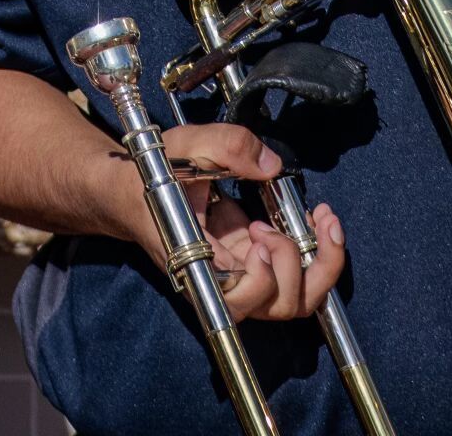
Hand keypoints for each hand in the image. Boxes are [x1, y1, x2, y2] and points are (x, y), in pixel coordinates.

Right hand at [121, 124, 346, 324]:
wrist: (130, 190)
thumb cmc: (150, 174)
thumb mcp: (185, 144)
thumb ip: (227, 146)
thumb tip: (271, 165)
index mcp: (196, 263)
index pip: (238, 301)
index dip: (260, 279)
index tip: (258, 234)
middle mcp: (221, 281)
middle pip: (278, 306)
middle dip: (297, 265)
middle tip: (284, 225)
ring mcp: (241, 275)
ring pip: (296, 300)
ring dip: (321, 266)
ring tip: (320, 223)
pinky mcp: (254, 264)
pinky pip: (297, 278)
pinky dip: (320, 255)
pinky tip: (318, 221)